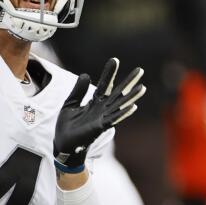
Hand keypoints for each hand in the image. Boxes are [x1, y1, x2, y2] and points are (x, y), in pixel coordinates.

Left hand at [54, 57, 144, 172]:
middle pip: (118, 92)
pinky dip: (123, 113)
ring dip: (131, 96)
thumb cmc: (67, 126)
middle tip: (140, 70)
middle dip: (129, 82)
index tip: (115, 60)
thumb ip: (78, 90)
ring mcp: (103, 118)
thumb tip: (85, 74)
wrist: (63, 145)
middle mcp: (102, 109)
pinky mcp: (100, 127)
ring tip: (142, 87)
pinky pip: (114, 118)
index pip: (104, 84)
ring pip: (120, 105)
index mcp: (95, 102)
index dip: (109, 73)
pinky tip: (132, 106)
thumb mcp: (70, 103)